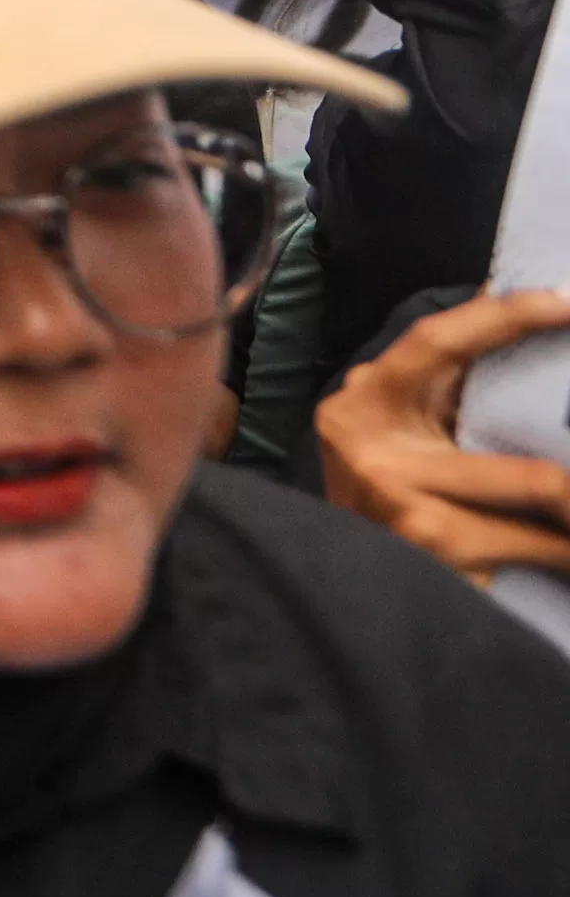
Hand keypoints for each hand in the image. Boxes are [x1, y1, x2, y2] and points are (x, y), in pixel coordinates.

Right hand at [320, 288, 569, 583]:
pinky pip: (534, 538)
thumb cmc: (395, 505)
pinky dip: (566, 546)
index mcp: (365, 401)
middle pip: (501, 413)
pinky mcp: (432, 541)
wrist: (348, 596)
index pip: (436, 341)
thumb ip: (447, 393)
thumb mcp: (409, 439)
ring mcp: (399, 493)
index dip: (502, 315)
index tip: (565, 300)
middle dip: (566, 430)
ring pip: (537, 483)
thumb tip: (517, 319)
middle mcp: (370, 439)